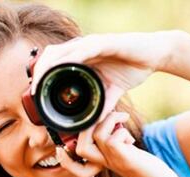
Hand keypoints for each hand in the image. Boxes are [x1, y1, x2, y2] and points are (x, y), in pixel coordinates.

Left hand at [31, 31, 180, 118]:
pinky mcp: (104, 42)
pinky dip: (71, 58)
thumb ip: (103, 103)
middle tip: (34, 91)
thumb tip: (96, 121)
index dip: (43, 77)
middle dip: (39, 72)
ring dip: (48, 65)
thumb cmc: (134, 68)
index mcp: (83, 59)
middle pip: (52, 55)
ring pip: (63, 51)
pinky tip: (61, 68)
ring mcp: (93, 44)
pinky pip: (84, 49)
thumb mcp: (114, 90)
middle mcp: (84, 48)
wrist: (155, 55)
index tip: (37, 95)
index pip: (55, 64)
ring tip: (39, 81)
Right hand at [56, 112, 182, 176]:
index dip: (67, 157)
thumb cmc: (145, 165)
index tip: (71, 140)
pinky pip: (113, 139)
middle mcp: (104, 162)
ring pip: (97, 135)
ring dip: (110, 120)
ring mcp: (113, 160)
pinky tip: (131, 138)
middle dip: (89, 125)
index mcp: (102, 161)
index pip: (77, 162)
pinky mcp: (124, 158)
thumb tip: (110, 114)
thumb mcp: (125, 150)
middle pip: (81, 147)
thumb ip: (114, 138)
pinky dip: (121, 130)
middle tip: (105, 113)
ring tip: (123, 118)